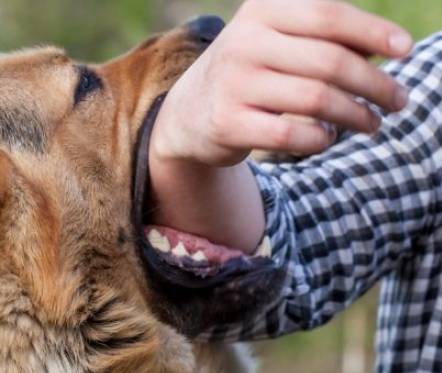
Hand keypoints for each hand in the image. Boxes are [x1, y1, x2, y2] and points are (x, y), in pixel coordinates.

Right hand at [149, 0, 412, 252]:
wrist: (188, 112)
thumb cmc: (249, 71)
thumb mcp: (276, 40)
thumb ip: (323, 38)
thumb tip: (387, 50)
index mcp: (261, 11)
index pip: (328, 15)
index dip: (373, 32)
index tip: (404, 51)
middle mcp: (243, 43)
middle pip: (329, 62)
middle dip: (375, 85)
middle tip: (398, 101)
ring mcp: (233, 84)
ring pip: (316, 101)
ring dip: (356, 116)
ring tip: (372, 124)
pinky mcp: (228, 123)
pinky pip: (293, 135)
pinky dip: (320, 139)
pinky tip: (327, 137)